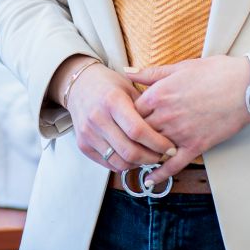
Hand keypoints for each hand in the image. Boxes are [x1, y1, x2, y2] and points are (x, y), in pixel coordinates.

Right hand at [55, 57, 175, 171]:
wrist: (79, 85)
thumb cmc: (109, 85)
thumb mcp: (129, 87)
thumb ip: (146, 108)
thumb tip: (167, 131)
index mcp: (112, 101)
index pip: (137, 130)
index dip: (157, 143)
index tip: (171, 148)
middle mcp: (97, 118)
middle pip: (129, 151)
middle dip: (151, 158)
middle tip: (163, 156)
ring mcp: (88, 133)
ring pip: (119, 162)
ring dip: (138, 164)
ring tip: (149, 157)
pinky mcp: (82, 145)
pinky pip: (108, 163)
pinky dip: (124, 164)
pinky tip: (133, 156)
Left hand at [130, 55, 249, 181]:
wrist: (245, 87)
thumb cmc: (216, 73)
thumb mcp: (180, 67)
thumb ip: (151, 73)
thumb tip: (126, 71)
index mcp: (158, 94)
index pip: (129, 110)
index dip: (125, 115)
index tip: (125, 119)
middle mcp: (165, 115)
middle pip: (137, 131)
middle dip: (130, 136)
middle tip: (124, 141)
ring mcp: (179, 133)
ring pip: (151, 148)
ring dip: (142, 153)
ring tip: (133, 158)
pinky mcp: (195, 146)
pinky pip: (173, 164)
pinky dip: (159, 174)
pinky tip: (149, 180)